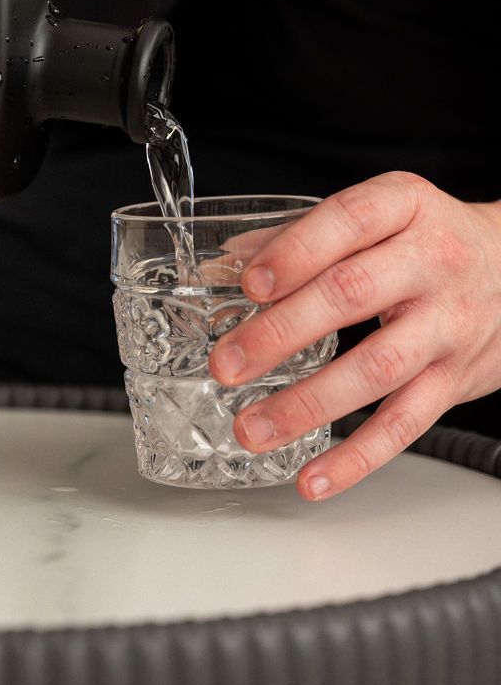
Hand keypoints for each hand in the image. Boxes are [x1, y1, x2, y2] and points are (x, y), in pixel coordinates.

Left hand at [208, 172, 500, 499]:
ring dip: (306, 404)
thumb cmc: (429, 239)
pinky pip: (406, 424)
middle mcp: (431, 262)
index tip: (250, 284)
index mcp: (404, 206)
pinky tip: (314, 477)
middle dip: (281, 333)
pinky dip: (357, 457)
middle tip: (228, 363)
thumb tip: (229, 262)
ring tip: (252, 427)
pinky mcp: (457, 380)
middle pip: (351, 295)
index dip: (296, 252)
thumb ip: (302, 234)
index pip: (347, 221)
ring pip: (376, 368)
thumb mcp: (379, 216)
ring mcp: (448, 324)